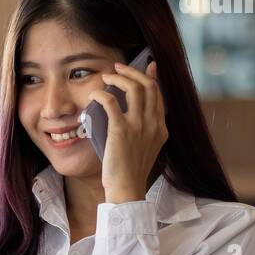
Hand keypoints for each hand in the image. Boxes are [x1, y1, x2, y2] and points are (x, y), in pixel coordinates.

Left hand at [86, 60, 167, 203]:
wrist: (127, 189)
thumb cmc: (131, 170)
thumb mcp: (146, 147)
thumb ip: (146, 129)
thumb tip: (138, 113)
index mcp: (161, 128)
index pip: (158, 94)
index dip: (151, 77)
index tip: (146, 66)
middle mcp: (154, 124)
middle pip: (149, 86)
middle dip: (133, 71)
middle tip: (118, 67)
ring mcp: (139, 126)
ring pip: (134, 88)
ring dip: (119, 77)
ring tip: (106, 76)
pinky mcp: (121, 131)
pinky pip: (110, 102)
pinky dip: (101, 94)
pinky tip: (93, 95)